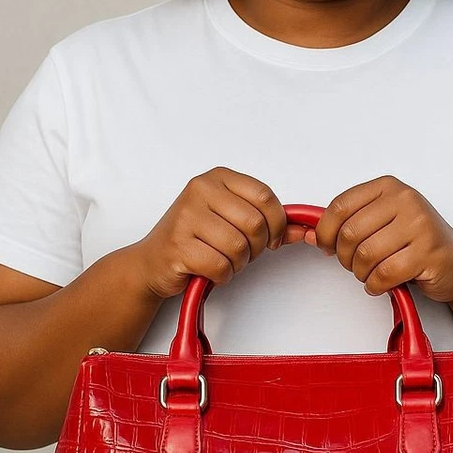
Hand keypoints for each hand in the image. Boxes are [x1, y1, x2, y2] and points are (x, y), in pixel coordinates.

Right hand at [135, 166, 311, 298]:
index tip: (272, 238)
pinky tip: (210, 270)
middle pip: (255, 223)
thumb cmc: (195, 238)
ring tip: (224, 260)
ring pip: (239, 246)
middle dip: (257, 247)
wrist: (151, 262)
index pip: (265, 196)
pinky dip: (223, 275)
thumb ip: (268, 221)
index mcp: (216, 177)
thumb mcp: (231, 220)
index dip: (277, 223)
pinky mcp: (177, 246)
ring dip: (239, 263)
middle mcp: (199, 190)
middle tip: (243, 253)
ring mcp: (185, 217)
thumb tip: (301, 229)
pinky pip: (221, 266)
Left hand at [304, 175, 452, 302]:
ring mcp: (420, 225)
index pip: (339, 206)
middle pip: (349, 233)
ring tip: (372, 274)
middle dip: (345, 257)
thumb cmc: (417, 244)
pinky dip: (376, 285)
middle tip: (355, 265)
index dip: (325, 232)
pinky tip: (383, 283)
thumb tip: (306, 234)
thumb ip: (349, 223)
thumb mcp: (383, 223)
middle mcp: (406, 200)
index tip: (327, 247)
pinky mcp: (429, 253)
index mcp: (389, 187)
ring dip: (361, 274)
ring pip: (365, 255)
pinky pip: (384, 274)